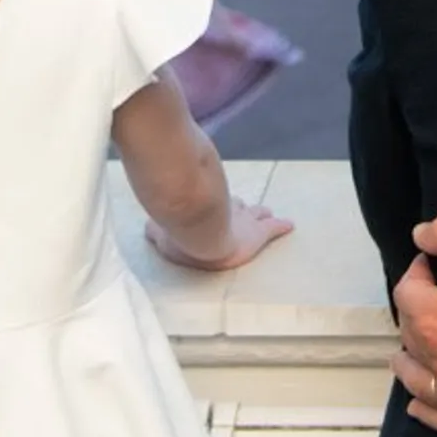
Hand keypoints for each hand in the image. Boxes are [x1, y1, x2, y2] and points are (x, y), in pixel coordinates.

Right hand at [147, 198, 292, 272]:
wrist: (198, 231)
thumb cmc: (177, 231)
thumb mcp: (157, 232)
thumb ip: (154, 230)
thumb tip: (148, 228)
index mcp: (201, 209)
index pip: (209, 202)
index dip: (214, 204)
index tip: (219, 202)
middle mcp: (222, 209)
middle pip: (234, 207)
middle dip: (240, 208)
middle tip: (244, 206)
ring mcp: (241, 220)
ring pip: (253, 214)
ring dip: (259, 213)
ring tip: (266, 211)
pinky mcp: (255, 234)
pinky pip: (271, 229)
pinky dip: (280, 226)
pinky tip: (289, 225)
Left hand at [393, 213, 436, 434]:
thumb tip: (420, 236)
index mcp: (432, 317)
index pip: (408, 292)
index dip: (418, 273)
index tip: (432, 264)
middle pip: (412, 338)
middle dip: (416, 316)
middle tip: (431, 303)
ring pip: (420, 383)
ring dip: (411, 367)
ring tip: (408, 359)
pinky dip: (430, 414)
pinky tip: (420, 409)